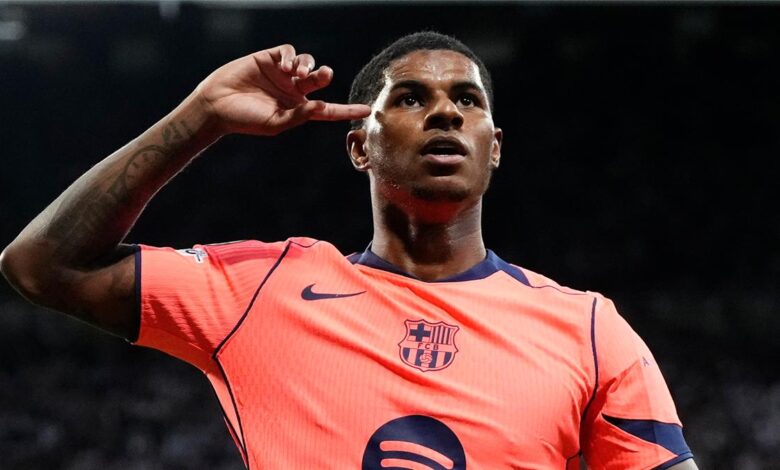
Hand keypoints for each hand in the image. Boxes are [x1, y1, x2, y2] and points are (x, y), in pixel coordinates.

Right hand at [194, 44, 370, 135]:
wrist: (217, 105)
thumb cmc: (245, 119)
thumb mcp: (275, 123)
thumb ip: (299, 116)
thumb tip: (321, 107)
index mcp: (297, 109)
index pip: (328, 110)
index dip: (346, 109)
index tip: (367, 109)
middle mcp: (293, 90)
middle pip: (319, 79)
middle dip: (324, 75)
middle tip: (323, 76)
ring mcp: (281, 74)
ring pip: (306, 62)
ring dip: (306, 65)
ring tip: (296, 73)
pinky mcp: (268, 59)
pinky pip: (287, 51)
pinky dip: (290, 56)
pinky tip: (283, 66)